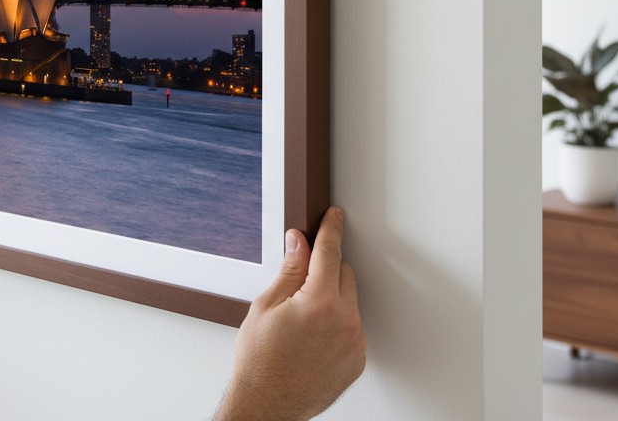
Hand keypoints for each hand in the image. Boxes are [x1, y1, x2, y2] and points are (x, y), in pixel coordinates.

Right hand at [216, 207, 365, 420]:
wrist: (267, 405)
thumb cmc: (259, 361)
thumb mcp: (266, 306)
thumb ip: (289, 270)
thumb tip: (299, 242)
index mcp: (319, 303)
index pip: (329, 252)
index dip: (331, 229)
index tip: (335, 216)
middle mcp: (345, 322)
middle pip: (344, 273)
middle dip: (324, 271)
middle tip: (299, 288)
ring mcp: (355, 343)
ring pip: (349, 301)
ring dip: (331, 300)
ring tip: (302, 323)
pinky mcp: (357, 360)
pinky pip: (352, 327)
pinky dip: (337, 324)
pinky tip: (312, 339)